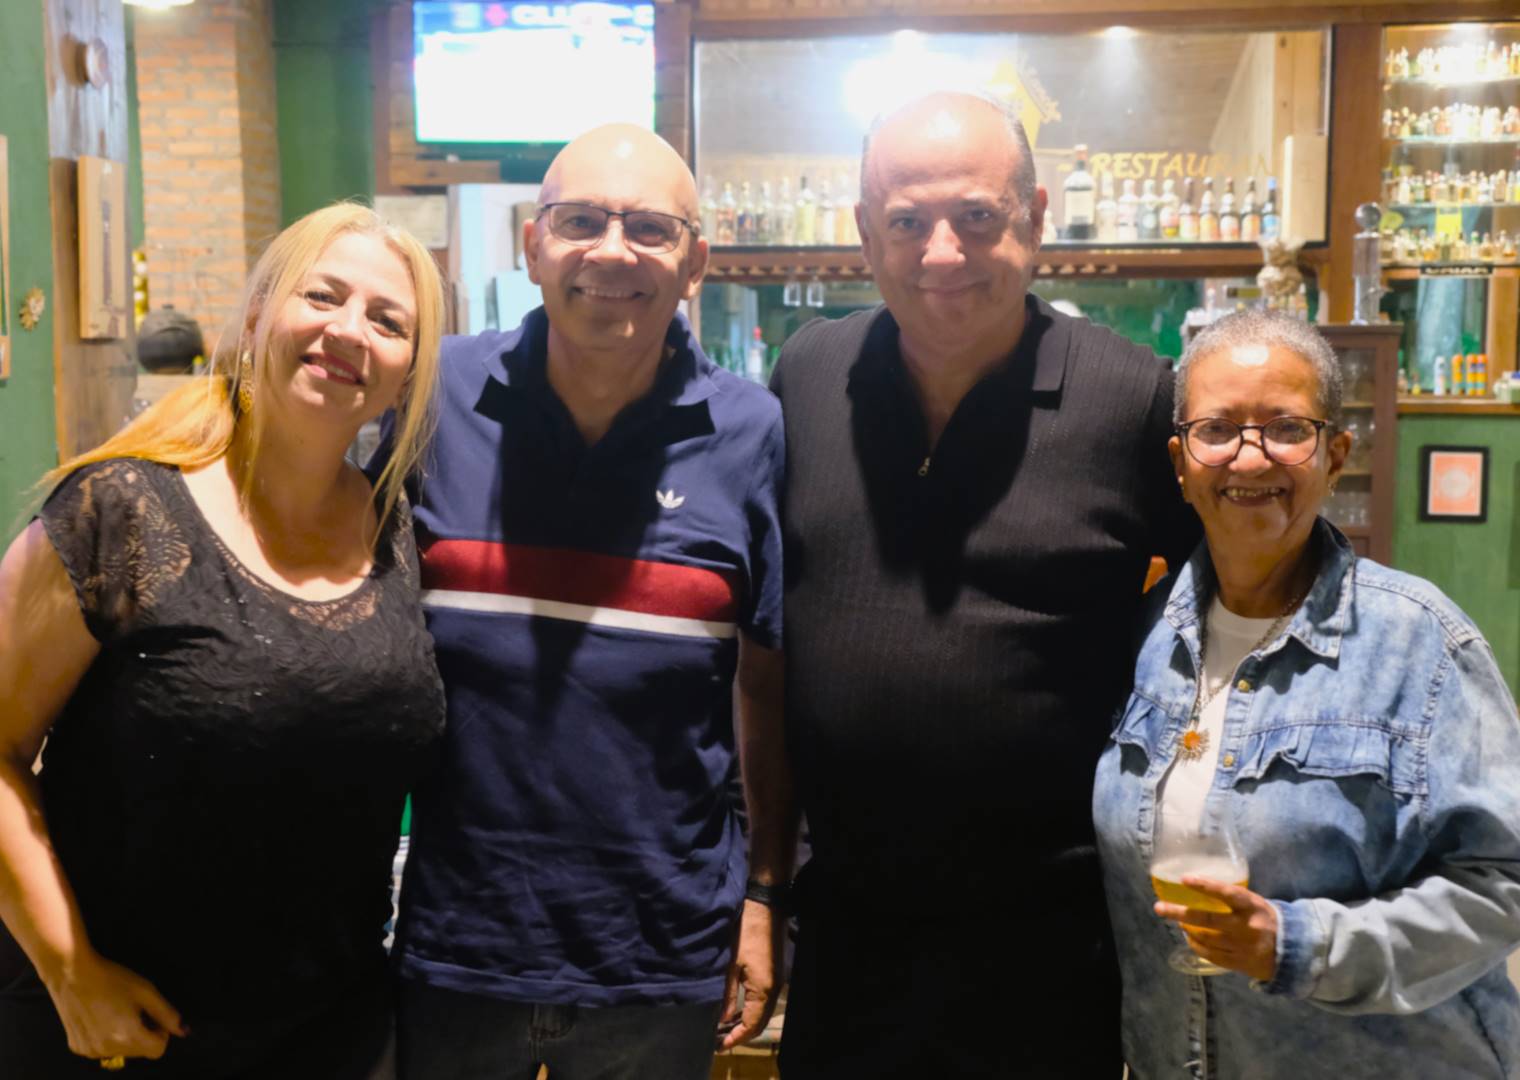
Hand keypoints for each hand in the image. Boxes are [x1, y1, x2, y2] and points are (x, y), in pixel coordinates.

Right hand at [44, 951, 186, 1061]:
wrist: (72, 974)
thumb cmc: (111, 979)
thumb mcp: (146, 992)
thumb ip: (167, 1014)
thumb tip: (184, 1031)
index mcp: (127, 1036)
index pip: (158, 1050)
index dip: (162, 1033)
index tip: (154, 1016)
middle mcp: (107, 1049)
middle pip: (140, 1052)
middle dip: (144, 1034)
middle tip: (135, 1011)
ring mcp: (90, 1051)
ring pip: (121, 1052)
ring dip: (126, 1037)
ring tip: (117, 1012)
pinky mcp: (77, 1047)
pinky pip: (102, 1049)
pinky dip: (107, 1038)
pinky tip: (101, 1017)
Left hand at [717, 899, 782, 1049]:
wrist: (765, 908)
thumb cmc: (745, 933)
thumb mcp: (731, 965)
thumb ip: (728, 994)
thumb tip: (723, 1018)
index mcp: (763, 989)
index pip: (751, 1025)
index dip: (736, 1038)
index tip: (720, 1045)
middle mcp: (774, 990)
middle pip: (760, 1023)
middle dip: (742, 1034)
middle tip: (721, 1040)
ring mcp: (777, 982)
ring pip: (764, 1013)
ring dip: (748, 1023)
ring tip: (727, 1028)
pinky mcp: (776, 975)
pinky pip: (765, 1002)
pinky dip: (753, 1011)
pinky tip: (739, 1010)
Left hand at [1155, 877, 1279, 981]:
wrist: (1293, 952)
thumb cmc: (1267, 920)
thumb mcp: (1255, 904)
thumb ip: (1233, 899)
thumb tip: (1202, 888)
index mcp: (1252, 906)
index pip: (1227, 893)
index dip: (1205, 886)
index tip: (1184, 879)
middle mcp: (1245, 927)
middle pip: (1206, 919)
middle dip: (1179, 913)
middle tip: (1159, 907)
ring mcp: (1241, 947)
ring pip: (1204, 938)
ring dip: (1187, 929)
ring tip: (1178, 922)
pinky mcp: (1238, 963)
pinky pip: (1210, 954)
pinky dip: (1196, 945)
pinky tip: (1189, 938)